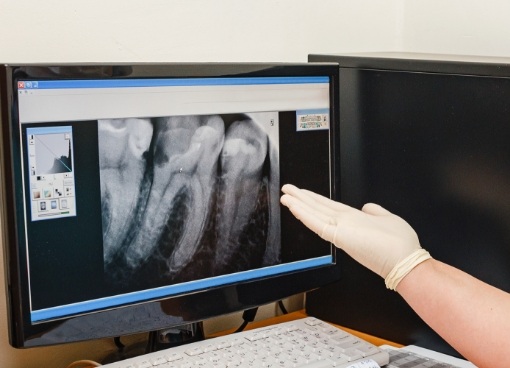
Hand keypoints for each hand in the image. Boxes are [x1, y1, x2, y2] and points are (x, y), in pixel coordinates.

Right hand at [280, 184, 423, 278]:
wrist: (405, 262)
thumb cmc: (399, 246)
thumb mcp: (388, 219)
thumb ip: (375, 211)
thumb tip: (367, 206)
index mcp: (354, 220)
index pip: (328, 208)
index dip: (314, 200)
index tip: (303, 193)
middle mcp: (345, 225)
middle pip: (318, 209)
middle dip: (301, 199)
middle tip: (286, 190)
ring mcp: (340, 230)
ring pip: (314, 214)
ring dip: (298, 204)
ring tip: (285, 195)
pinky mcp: (339, 235)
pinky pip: (317, 223)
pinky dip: (304, 214)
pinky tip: (294, 206)